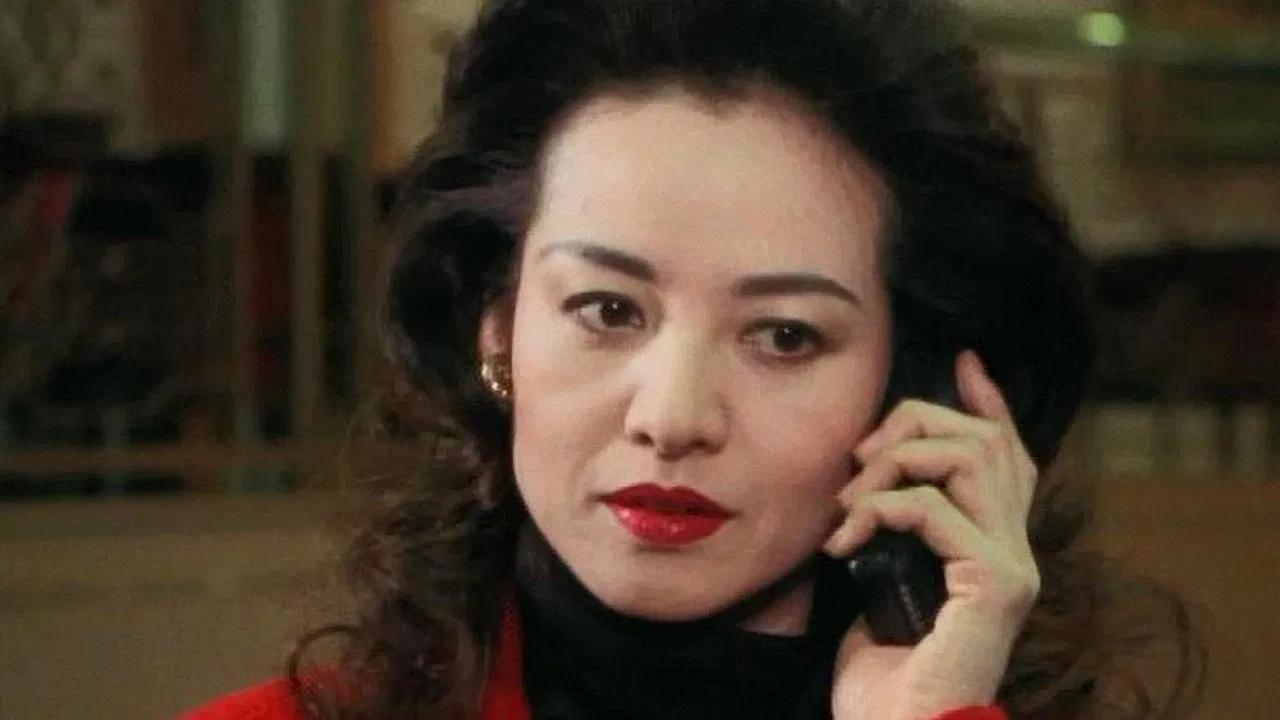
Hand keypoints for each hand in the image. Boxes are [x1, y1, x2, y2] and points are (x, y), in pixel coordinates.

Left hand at [823, 350, 1038, 719]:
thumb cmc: (883, 677)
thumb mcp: (882, 584)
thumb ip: (894, 536)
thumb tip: (867, 489)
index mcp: (991, 547)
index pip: (1008, 456)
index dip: (988, 404)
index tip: (964, 362)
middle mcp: (1015, 551)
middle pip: (986, 440)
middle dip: (916, 422)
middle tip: (860, 454)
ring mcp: (1012, 568)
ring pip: (970, 459)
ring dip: (894, 461)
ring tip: (848, 501)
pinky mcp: (996, 586)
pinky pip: (936, 510)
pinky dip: (883, 508)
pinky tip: (847, 538)